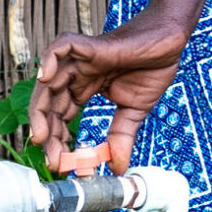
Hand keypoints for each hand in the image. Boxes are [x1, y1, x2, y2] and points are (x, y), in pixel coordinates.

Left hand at [27, 8, 189, 175]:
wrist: (170, 43)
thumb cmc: (151, 69)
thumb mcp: (133, 111)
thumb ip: (121, 136)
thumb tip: (118, 168)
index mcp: (84, 89)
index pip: (61, 116)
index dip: (57, 140)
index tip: (60, 163)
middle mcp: (77, 74)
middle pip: (50, 102)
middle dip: (46, 131)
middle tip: (50, 157)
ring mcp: (82, 59)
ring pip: (49, 80)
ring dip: (41, 108)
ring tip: (41, 136)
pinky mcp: (91, 45)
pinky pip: (62, 47)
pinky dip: (49, 59)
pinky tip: (45, 78)